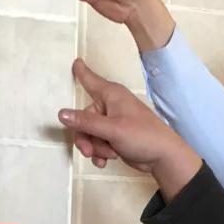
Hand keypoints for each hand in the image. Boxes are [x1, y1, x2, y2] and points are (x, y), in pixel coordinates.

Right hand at [59, 59, 201, 199]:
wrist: (163, 157)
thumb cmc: (142, 136)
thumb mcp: (111, 129)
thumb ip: (85, 122)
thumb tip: (61, 114)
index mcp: (111, 95)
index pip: (91, 80)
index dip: (82, 72)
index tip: (76, 61)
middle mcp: (110, 106)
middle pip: (84, 119)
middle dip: (86, 137)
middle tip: (89, 151)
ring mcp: (113, 123)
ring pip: (90, 134)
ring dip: (95, 147)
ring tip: (108, 155)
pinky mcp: (115, 138)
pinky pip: (98, 144)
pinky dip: (100, 153)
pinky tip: (105, 162)